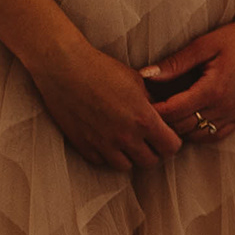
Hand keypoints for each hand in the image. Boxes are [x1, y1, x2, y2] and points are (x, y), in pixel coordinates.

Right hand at [32, 35, 186, 171]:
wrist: (64, 68)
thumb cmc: (102, 69)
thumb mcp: (137, 82)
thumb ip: (152, 105)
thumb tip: (162, 119)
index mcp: (143, 120)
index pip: (171, 148)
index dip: (171, 141)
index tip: (165, 134)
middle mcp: (125, 137)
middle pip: (151, 162)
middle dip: (152, 151)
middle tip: (147, 139)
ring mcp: (103, 144)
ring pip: (126, 167)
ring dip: (129, 156)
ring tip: (126, 140)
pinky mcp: (83, 146)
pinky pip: (102, 162)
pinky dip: (106, 154)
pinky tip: (105, 139)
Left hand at [142, 6, 234, 150]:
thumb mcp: (204, 45)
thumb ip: (175, 63)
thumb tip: (146, 75)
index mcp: (213, 90)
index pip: (174, 111)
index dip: (154, 111)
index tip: (141, 103)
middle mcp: (225, 107)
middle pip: (183, 127)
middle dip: (164, 121)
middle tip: (149, 110)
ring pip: (198, 135)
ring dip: (181, 128)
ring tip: (168, 115)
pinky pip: (216, 136)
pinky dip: (200, 133)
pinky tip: (191, 121)